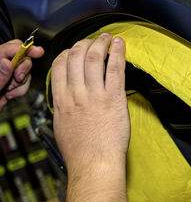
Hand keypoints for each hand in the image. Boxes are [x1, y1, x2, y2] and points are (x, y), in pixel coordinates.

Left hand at [0, 39, 44, 109]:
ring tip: (9, 89)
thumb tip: (7, 63)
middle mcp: (2, 67)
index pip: (8, 49)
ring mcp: (7, 76)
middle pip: (21, 58)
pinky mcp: (13, 85)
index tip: (36, 51)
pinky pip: (25, 84)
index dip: (23, 48)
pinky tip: (10, 94)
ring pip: (26, 72)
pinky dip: (21, 90)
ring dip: (21, 83)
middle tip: (17, 77)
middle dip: (23, 69)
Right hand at [51, 34, 129, 175]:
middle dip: (85, 43)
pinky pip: (115, 69)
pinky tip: (120, 44)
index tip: (75, 50)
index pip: (59, 66)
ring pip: (94, 58)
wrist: (95, 164)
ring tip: (107, 37)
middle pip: (76, 57)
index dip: (68, 53)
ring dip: (101, 43)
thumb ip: (64, 110)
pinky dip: (118, 53)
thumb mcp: (63, 128)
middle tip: (94, 40)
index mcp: (62, 100)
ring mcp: (95, 95)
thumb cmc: (80, 153)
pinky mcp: (114, 98)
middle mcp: (76, 94)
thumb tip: (67, 103)